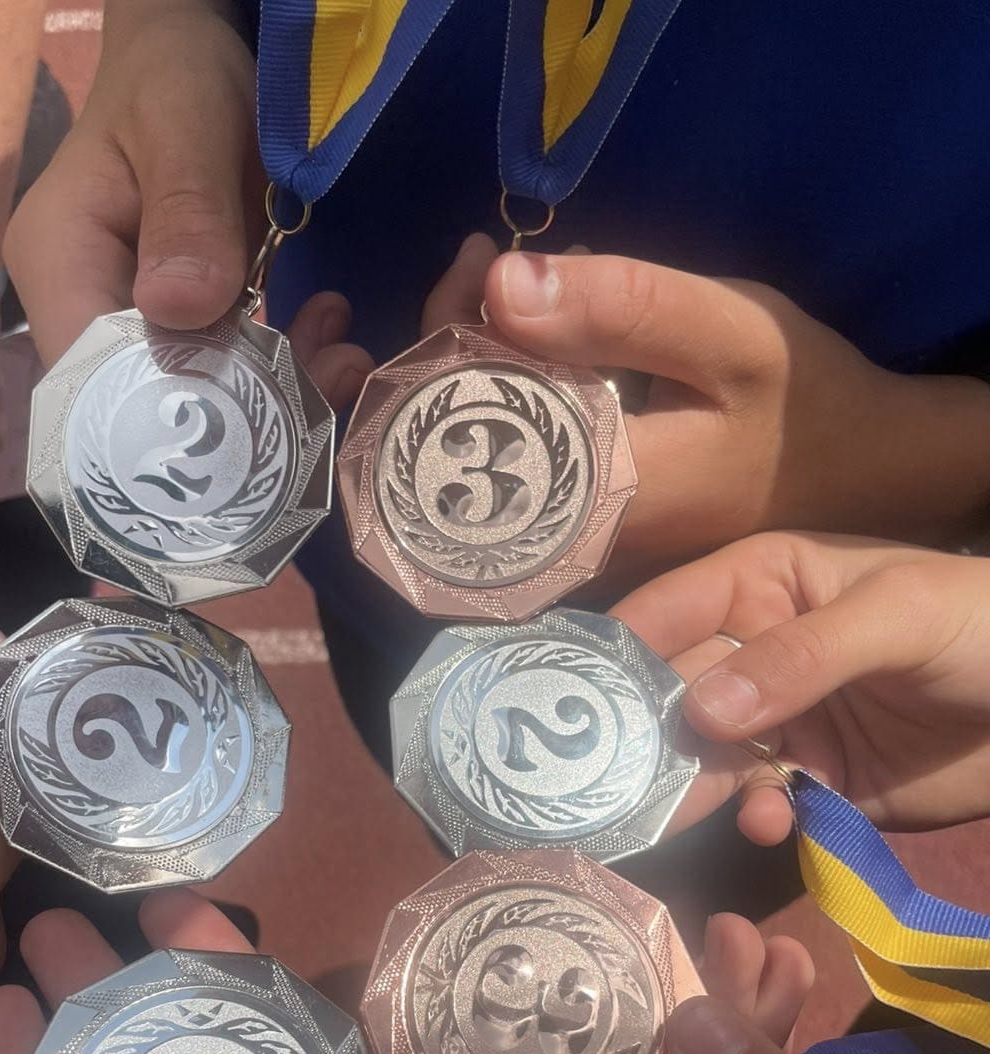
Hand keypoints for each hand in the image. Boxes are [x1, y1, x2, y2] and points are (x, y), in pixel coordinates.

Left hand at [425, 241, 989, 572]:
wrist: (855, 471)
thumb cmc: (800, 399)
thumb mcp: (730, 333)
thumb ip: (620, 309)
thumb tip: (500, 283)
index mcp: (594, 490)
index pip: (472, 426)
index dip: (448, 342)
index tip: (475, 266)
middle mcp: (565, 534)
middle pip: (460, 445)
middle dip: (449, 345)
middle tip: (479, 262)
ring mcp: (569, 539)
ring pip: (480, 450)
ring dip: (473, 363)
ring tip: (494, 280)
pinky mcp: (580, 527)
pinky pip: (510, 456)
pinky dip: (505, 390)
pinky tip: (524, 333)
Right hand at [610, 531, 989, 841]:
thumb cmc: (978, 624)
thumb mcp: (895, 616)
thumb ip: (801, 656)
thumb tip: (701, 709)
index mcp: (762, 584)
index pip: (670, 609)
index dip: (617, 649)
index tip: (565, 697)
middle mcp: (753, 653)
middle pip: (671, 693)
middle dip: (637, 733)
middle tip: (593, 777)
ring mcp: (779, 723)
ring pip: (704, 758)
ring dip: (686, 787)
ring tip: (664, 816)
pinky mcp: (811, 785)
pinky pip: (759, 805)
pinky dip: (756, 819)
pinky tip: (773, 825)